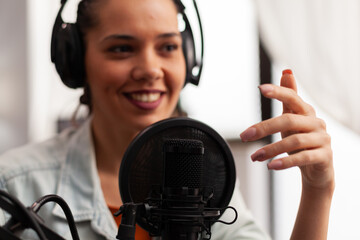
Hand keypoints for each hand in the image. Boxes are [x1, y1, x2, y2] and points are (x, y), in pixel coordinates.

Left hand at [240, 69, 333, 189]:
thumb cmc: (301, 141)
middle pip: (288, 121)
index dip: (278, 92)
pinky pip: (304, 158)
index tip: (262, 88)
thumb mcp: (293, 119)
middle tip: (244, 136)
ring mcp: (322, 139)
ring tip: (255, 157)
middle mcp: (316, 122)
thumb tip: (286, 71)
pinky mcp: (324, 156)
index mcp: (306, 111)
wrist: (317, 170)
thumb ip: (289, 99)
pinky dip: (285, 162)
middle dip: (263, 128)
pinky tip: (271, 166)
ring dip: (271, 149)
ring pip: (294, 141)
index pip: (292, 97)